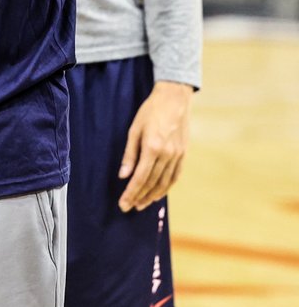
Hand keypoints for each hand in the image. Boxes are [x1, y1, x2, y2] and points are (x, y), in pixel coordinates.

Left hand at [118, 81, 192, 211]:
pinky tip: (158, 194)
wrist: (174, 99)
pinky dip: (166, 187)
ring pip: (165, 183)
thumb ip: (130, 155)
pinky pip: (175, 176)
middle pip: (151, 183)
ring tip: (141, 204)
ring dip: (152, 196)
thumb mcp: (134, 130)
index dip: (131, 193)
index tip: (123, 204)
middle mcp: (167, 155)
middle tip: (129, 207)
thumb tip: (123, 176)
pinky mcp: (183, 154)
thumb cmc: (150, 112)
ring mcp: (177, 155)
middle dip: (139, 197)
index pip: (140, 178)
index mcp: (152, 148)